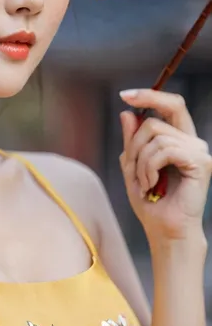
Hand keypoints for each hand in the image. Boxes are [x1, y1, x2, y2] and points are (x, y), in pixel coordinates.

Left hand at [118, 89, 211, 243]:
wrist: (164, 231)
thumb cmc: (151, 202)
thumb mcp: (133, 165)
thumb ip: (131, 140)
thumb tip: (128, 112)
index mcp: (179, 138)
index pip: (170, 105)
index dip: (149, 95)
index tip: (124, 95)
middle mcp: (192, 141)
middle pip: (160, 115)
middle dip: (136, 138)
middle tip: (131, 163)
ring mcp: (198, 150)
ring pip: (156, 134)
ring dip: (140, 161)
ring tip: (143, 183)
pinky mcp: (200, 163)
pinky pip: (164, 150)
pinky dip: (149, 167)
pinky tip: (150, 184)